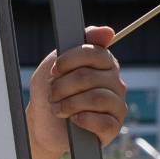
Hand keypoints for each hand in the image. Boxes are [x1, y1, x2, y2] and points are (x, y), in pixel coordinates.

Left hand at [26, 26, 126, 158]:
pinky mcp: (113, 126)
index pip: (94, 53)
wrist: (43, 124)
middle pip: (89, 77)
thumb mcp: (56, 64)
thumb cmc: (51, 91)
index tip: (54, 70)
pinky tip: (74, 120)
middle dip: (63, 87)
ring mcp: (116, 104)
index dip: (69, 61)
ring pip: (96, 98)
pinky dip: (82, 120)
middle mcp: (114, 81)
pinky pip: (103, 122)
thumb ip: (79, 44)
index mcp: (104, 62)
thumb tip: (109, 31)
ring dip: (69, 104)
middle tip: (52, 94)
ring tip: (58, 109)